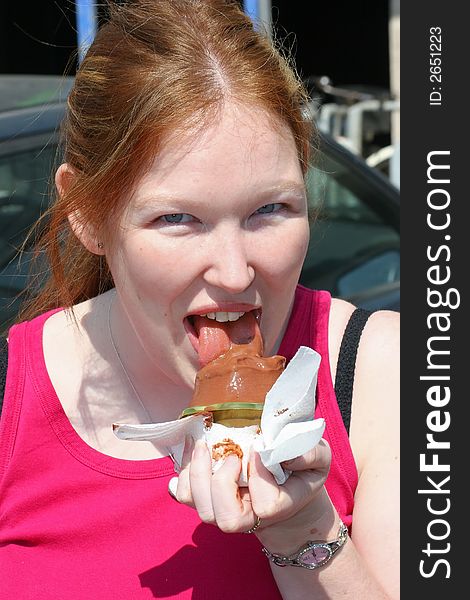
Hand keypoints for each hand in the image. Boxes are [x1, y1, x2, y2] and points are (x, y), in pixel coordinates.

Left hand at [173, 437, 337, 551]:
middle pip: (227, 519)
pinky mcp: (206, 500)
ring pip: (202, 509)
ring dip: (197, 475)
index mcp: (279, 508)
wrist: (286, 485)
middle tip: (231, 455)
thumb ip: (311, 454)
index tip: (260, 450)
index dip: (261, 478)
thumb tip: (286, 455)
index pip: (266, 506)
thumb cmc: (301, 470)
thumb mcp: (319, 457)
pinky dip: (182, 473)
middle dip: (222, 483)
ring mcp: (224, 511)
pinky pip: (184, 495)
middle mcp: (249, 517)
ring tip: (203, 445)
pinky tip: (191, 449)